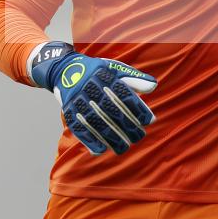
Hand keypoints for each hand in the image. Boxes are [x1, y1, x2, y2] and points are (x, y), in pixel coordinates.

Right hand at [30, 41, 157, 154]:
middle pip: (111, 110)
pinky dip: (89, 140)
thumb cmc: (97, 71)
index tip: (149, 120)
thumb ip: (134, 78)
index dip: (138, 108)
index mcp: (104, 76)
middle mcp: (90, 87)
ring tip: (123, 147)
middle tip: (139, 137)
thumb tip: (153, 87)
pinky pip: (79, 127)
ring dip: (110, 137)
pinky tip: (101, 150)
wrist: (64, 69)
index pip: (124, 95)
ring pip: (96, 122)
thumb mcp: (114, 68)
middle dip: (126, 126)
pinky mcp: (68, 110)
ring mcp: (78, 99)